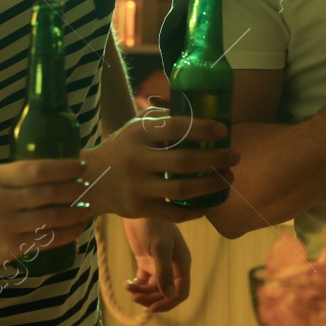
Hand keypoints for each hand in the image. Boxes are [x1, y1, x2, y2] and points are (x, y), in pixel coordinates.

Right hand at [0, 157, 94, 274]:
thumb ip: (18, 177)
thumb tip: (61, 169)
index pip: (37, 169)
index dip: (64, 168)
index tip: (82, 167)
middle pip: (47, 193)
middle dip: (74, 190)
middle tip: (89, 188)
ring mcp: (3, 226)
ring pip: (51, 217)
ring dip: (75, 213)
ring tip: (88, 208)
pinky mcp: (10, 248)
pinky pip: (47, 239)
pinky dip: (68, 233)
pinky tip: (78, 228)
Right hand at [81, 115, 239, 221]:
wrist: (91, 180)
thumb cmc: (123, 149)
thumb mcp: (135, 128)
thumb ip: (162, 120)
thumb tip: (201, 112)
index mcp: (137, 134)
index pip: (174, 128)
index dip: (202, 128)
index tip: (223, 130)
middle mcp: (136, 160)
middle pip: (183, 162)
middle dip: (215, 159)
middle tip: (235, 156)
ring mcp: (138, 187)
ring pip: (182, 190)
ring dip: (211, 185)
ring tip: (228, 178)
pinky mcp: (140, 209)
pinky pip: (174, 213)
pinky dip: (195, 210)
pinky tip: (209, 202)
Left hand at [121, 217, 190, 312]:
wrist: (137, 205)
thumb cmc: (152, 223)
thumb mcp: (159, 247)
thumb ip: (164, 272)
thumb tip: (170, 296)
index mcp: (182, 263)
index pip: (181, 292)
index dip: (168, 302)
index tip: (151, 308)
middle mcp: (173, 265)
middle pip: (166, 293)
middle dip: (151, 299)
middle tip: (134, 297)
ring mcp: (159, 264)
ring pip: (154, 289)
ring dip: (142, 292)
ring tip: (128, 287)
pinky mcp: (146, 260)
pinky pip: (144, 281)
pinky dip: (136, 285)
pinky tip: (127, 283)